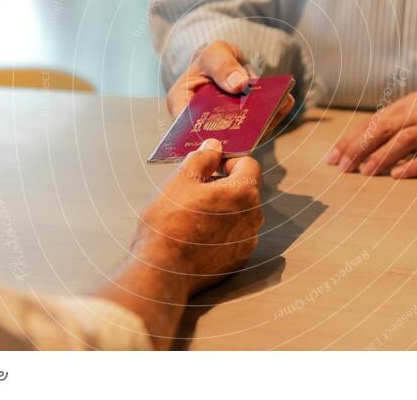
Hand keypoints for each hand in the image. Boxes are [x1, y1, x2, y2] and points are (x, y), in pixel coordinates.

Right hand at [133, 138, 263, 294]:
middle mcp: (254, 217)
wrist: (162, 270)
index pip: (248, 163)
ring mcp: (248, 241)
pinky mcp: (239, 260)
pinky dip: (221, 233)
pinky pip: (235, 237)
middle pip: (245, 189)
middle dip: (224, 186)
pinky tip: (197, 237)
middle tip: (195, 192)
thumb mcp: (181, 180)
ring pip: (240, 214)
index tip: (209, 168)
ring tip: (193, 216)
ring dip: (223, 210)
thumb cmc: (169, 222)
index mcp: (244, 192)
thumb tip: (214, 147)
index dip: (228, 161)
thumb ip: (202, 158)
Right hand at [167, 40, 294, 135]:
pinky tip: (286, 101)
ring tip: (278, 103)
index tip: (223, 128)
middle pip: (217, 135)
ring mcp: (224, 131)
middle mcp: (200, 124)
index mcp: (181, 105)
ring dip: (262, 123)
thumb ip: (222, 65)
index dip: (202, 133)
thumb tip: (239, 84)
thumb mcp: (214, 53)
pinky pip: (259, 128)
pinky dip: (273, 116)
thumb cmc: (213, 59)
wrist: (228, 64)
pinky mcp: (244, 131)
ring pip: (242, 136)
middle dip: (239, 129)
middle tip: (258, 118)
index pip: (186, 128)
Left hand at [327, 85, 416, 178]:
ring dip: (383, 156)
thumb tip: (365, 145)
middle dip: (359, 147)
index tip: (331, 156)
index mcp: (411, 104)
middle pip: (385, 128)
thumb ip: (398, 124)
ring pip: (407, 140)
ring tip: (364, 171)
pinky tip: (399, 175)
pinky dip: (416, 165)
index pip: (374, 122)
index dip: (351, 139)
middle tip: (340, 166)